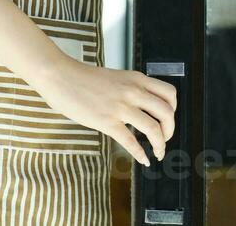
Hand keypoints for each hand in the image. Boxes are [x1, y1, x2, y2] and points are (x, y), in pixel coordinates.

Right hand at [32, 57, 176, 166]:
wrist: (61, 76)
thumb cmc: (84, 78)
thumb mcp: (116, 77)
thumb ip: (130, 88)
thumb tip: (141, 105)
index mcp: (137, 79)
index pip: (169, 93)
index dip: (173, 110)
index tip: (167, 120)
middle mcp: (133, 91)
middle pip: (166, 113)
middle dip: (170, 130)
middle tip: (165, 139)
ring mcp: (121, 107)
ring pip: (153, 129)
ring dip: (160, 145)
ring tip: (158, 152)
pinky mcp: (107, 121)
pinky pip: (130, 141)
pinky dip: (140, 154)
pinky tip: (143, 160)